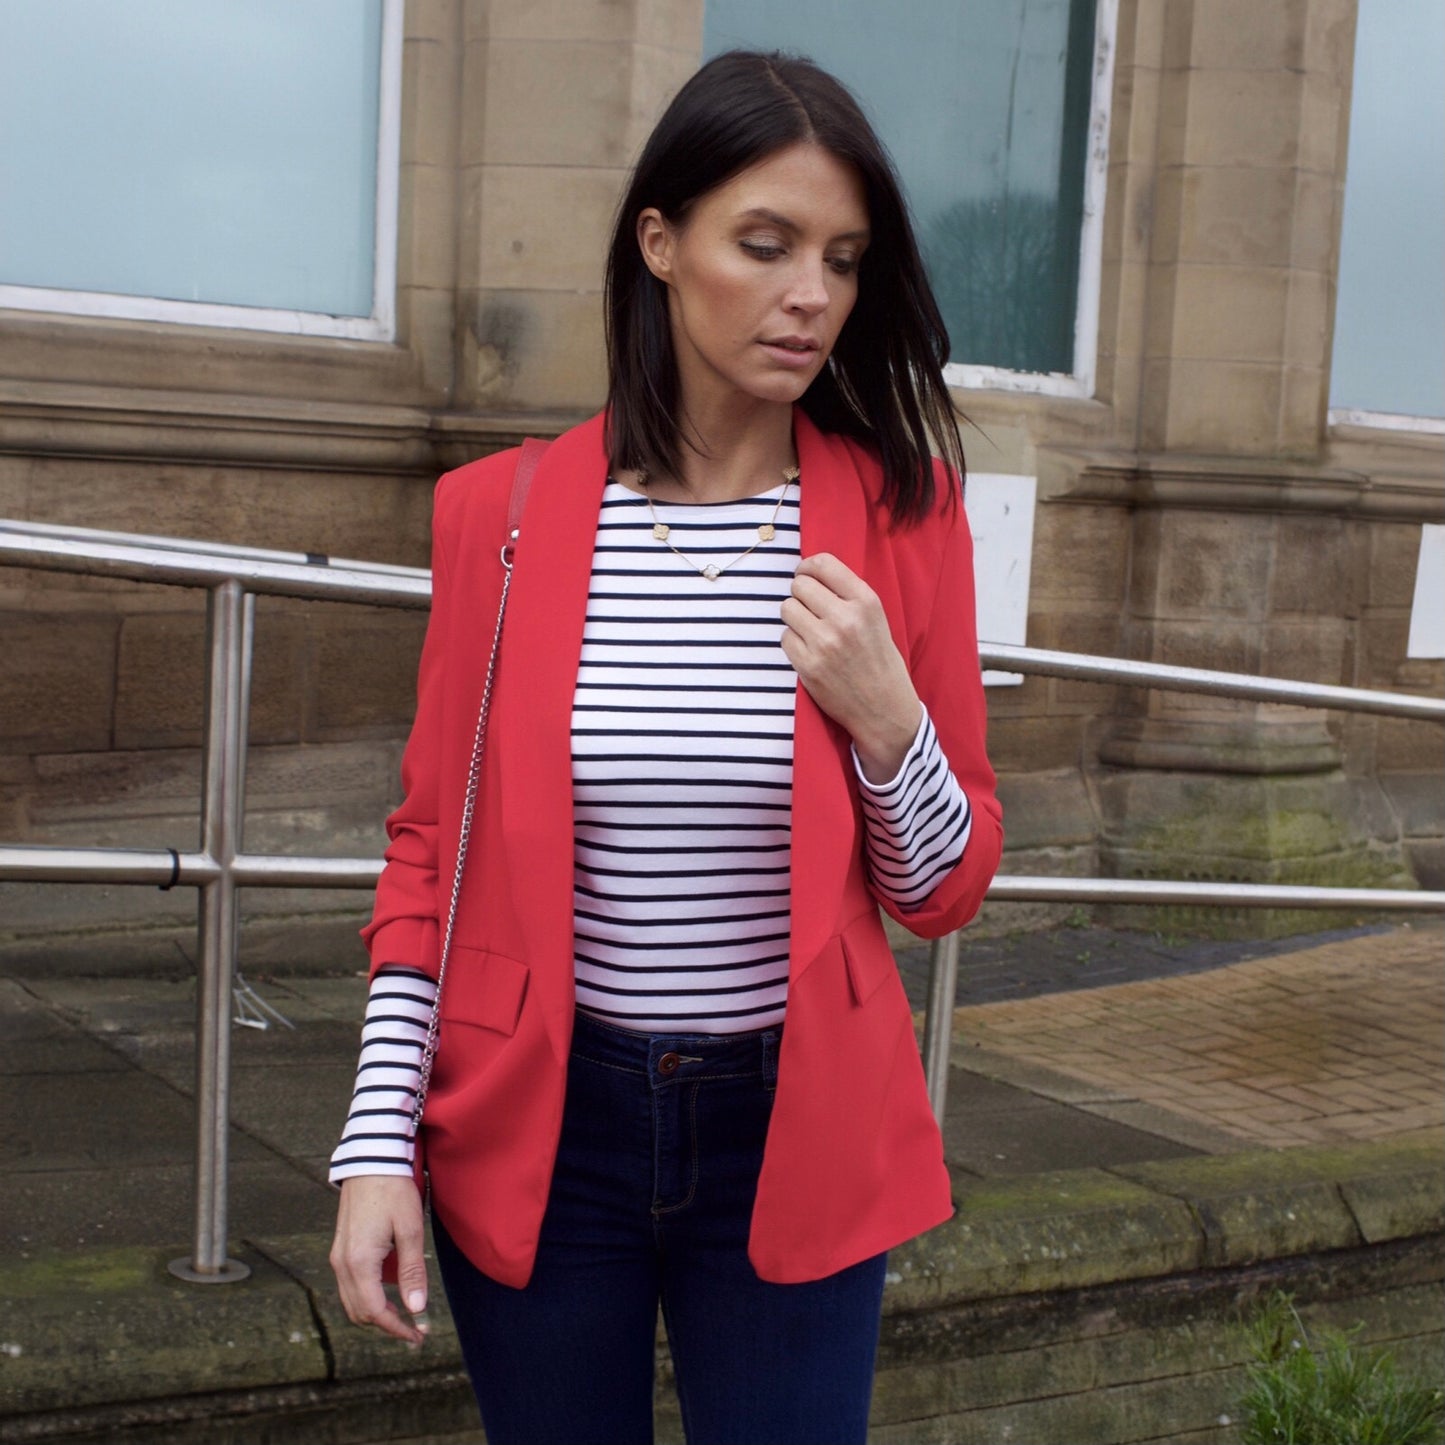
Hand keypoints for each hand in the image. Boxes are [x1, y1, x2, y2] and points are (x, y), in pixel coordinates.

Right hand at [330, 1175, 429, 1345]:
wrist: (371, 1160)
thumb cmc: (393, 1191)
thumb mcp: (410, 1229)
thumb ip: (412, 1271)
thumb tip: (415, 1308)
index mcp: (359, 1262)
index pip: (375, 1312)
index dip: (396, 1329)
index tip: (417, 1335)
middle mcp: (342, 1264)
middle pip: (360, 1312)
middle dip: (386, 1324)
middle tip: (414, 1327)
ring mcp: (338, 1256)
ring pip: (352, 1301)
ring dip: (376, 1311)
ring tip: (404, 1311)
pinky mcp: (340, 1248)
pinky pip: (350, 1284)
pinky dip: (368, 1295)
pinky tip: (390, 1286)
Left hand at [781, 552, 921, 781]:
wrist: (885, 708)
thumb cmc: (880, 661)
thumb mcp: (876, 619)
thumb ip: (848, 595)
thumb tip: (809, 573)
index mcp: (866, 602)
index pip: (823, 564)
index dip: (808, 567)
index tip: (806, 576)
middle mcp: (845, 619)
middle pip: (799, 585)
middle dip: (801, 595)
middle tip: (810, 609)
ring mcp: (824, 643)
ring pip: (787, 609)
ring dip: (794, 617)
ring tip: (810, 630)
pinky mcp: (808, 665)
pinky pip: (784, 637)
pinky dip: (793, 642)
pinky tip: (810, 651)